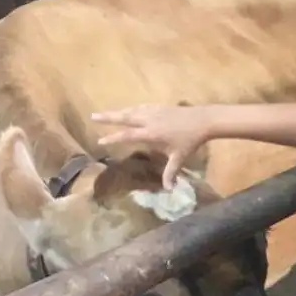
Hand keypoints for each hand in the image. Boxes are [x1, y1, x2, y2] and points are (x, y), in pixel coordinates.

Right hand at [92, 105, 208, 188]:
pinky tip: (129, 111)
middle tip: (92, 116)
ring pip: (131, 110)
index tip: (100, 140)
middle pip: (124, 117)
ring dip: (117, 112)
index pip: (127, 135)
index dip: (113, 138)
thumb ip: (171, 172)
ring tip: (105, 114)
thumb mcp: (179, 157)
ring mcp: (153, 111)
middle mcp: (148, 120)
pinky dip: (131, 109)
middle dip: (107, 117)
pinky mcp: (159, 106)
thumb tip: (168, 189)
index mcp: (151, 133)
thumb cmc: (190, 140)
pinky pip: (140, 107)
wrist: (202, 120)